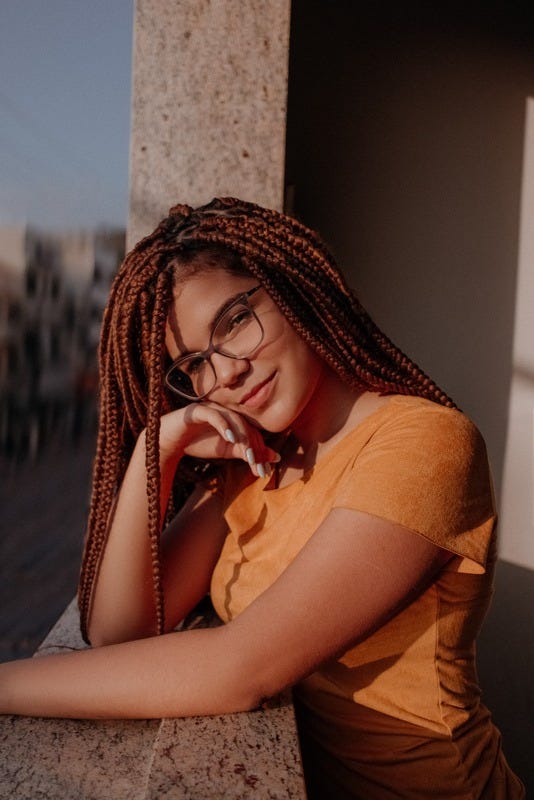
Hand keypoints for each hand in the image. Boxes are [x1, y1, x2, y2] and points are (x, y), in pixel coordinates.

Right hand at [158, 401, 279, 477]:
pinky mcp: (198, 409)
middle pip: (247, 427)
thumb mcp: (226, 451)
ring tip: (248, 456)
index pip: (253, 434)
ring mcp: (213, 407)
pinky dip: (223, 425)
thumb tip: (274, 457)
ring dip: (243, 438)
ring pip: (234, 420)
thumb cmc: (198, 443)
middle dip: (254, 449)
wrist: (169, 441)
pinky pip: (214, 414)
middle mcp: (227, 411)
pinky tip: (230, 438)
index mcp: (235, 419)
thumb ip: (247, 452)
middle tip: (258, 468)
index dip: (260, 453)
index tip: (264, 473)